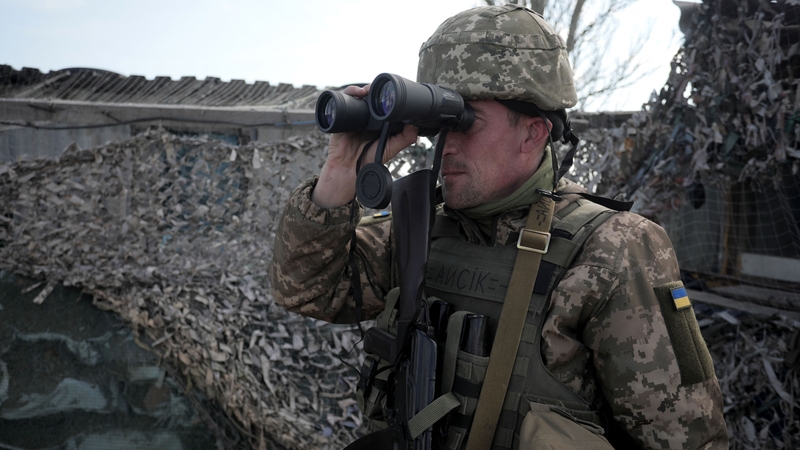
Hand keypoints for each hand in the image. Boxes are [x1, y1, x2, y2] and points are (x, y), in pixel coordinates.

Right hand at [312, 84, 418, 207]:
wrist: (348, 168)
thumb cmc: (368, 161)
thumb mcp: (391, 148)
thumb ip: (404, 138)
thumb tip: (416, 125)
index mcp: (379, 124)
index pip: (383, 105)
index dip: (386, 96)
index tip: (391, 91)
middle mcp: (366, 118)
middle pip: (369, 98)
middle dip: (373, 90)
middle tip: (379, 88)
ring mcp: (353, 117)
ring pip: (357, 97)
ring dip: (362, 89)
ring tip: (367, 90)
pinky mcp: (341, 117)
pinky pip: (343, 101)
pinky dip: (348, 93)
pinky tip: (356, 93)